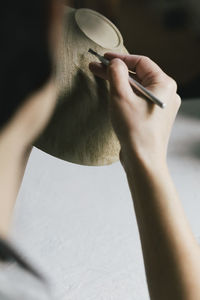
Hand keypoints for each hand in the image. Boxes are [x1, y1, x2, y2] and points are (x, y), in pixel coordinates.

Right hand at [89, 53, 180, 167]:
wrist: (142, 160)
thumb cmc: (135, 130)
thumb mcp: (121, 96)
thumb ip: (116, 74)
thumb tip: (114, 62)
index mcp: (164, 85)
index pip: (141, 62)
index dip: (120, 58)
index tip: (104, 57)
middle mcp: (166, 94)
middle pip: (138, 75)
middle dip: (116, 71)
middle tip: (97, 67)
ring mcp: (160, 107)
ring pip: (137, 88)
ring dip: (118, 83)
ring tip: (100, 78)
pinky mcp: (152, 117)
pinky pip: (138, 100)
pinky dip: (125, 95)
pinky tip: (112, 94)